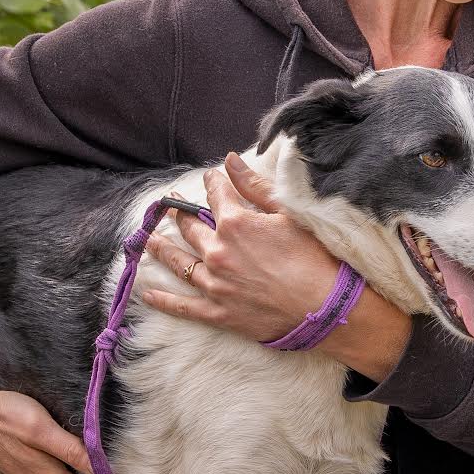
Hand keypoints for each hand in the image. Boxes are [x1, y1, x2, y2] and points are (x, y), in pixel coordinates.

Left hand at [140, 152, 344, 342]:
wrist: (327, 308)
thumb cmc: (315, 258)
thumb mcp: (288, 214)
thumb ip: (255, 186)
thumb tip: (230, 160)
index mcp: (235, 223)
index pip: (216, 195)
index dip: (212, 183)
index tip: (209, 177)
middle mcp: (218, 252)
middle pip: (191, 227)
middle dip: (180, 212)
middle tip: (170, 203)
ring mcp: (215, 284)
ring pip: (179, 263)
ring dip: (161, 249)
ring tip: (149, 240)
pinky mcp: (219, 313)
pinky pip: (183, 306)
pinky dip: (163, 300)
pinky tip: (147, 294)